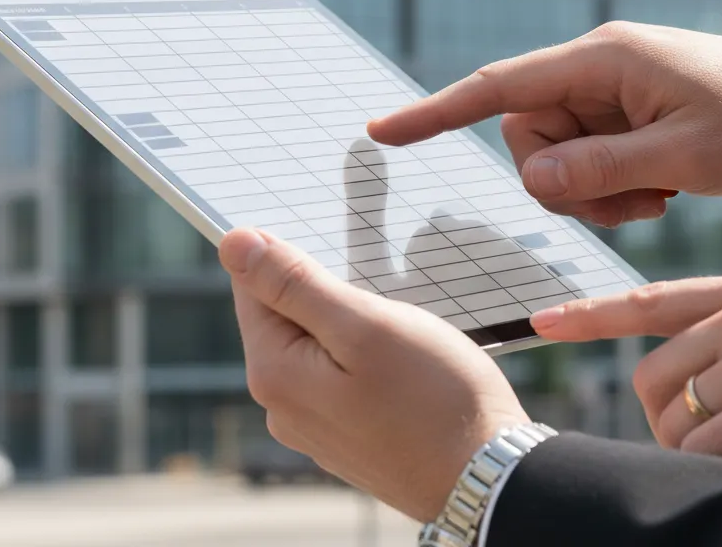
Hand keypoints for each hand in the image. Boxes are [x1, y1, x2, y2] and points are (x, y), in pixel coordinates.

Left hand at [218, 228, 528, 520]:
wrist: (489, 477)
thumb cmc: (435, 397)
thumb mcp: (365, 325)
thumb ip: (295, 283)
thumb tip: (233, 243)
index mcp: (274, 372)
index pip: (253, 286)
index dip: (292, 255)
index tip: (340, 254)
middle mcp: (281, 406)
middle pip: (282, 315)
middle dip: (323, 289)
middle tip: (379, 293)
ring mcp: (313, 426)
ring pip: (313, 343)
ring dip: (346, 321)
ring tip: (397, 329)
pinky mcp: (344, 434)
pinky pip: (335, 373)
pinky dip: (360, 352)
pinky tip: (399, 359)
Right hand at [367, 22, 721, 226]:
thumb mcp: (684, 153)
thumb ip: (601, 168)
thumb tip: (530, 181)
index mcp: (600, 60)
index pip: (499, 85)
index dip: (436, 111)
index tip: (383, 132)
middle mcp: (592, 70)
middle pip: (527, 136)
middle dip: (567, 182)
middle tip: (634, 200)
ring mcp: (604, 94)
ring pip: (555, 157)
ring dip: (595, 192)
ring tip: (657, 194)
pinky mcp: (618, 116)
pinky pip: (584, 162)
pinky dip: (612, 189)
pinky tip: (661, 188)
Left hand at [531, 267, 721, 477]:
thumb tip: (678, 370)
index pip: (652, 299)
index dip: (592, 313)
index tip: (544, 320)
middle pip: (654, 371)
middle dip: (667, 420)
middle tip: (709, 443)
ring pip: (675, 413)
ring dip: (695, 449)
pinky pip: (704, 446)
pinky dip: (718, 468)